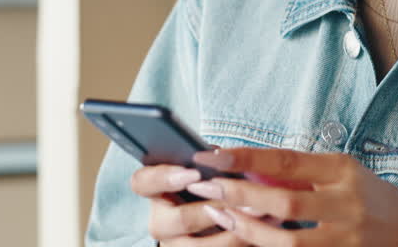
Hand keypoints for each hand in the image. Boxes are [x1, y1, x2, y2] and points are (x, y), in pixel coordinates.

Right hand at [129, 164, 248, 244]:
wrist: (222, 215)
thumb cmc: (214, 183)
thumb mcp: (207, 169)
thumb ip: (206, 162)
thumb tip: (219, 158)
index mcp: (156, 191)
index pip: (142, 182)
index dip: (165, 177)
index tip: (195, 173)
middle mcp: (160, 221)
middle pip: (174, 220)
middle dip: (207, 208)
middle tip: (233, 198)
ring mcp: (175, 243)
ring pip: (196, 246)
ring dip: (229, 229)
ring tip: (255, 213)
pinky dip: (238, 242)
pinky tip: (255, 230)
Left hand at [183, 147, 397, 246]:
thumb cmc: (362, 194)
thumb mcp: (336, 172)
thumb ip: (296, 172)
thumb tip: (243, 167)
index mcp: (343, 170)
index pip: (288, 160)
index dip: (246, 158)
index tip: (210, 156)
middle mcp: (347, 204)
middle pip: (286, 203)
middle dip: (240, 195)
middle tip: (205, 188)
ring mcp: (347, 239)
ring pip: (290, 243)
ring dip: (249, 231)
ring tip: (220, 215)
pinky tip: (246, 242)